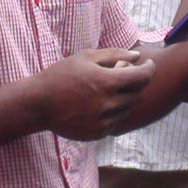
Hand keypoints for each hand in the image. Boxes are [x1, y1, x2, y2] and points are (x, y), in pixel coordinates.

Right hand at [35, 47, 155, 140]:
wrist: (38, 104)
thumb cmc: (61, 75)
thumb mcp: (85, 57)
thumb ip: (114, 54)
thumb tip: (138, 57)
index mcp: (106, 82)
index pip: (142, 77)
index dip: (149, 69)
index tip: (149, 64)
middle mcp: (108, 104)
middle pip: (137, 93)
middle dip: (135, 82)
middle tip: (121, 73)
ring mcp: (103, 121)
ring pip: (127, 108)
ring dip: (125, 97)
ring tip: (106, 88)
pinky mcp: (98, 133)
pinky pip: (116, 121)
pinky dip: (113, 112)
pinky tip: (98, 103)